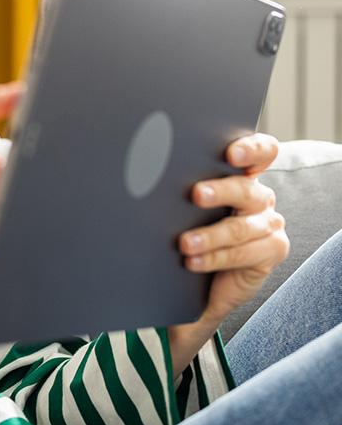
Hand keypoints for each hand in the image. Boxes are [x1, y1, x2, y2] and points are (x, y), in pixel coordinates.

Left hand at [179, 133, 289, 324]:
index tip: (231, 154)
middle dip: (220, 191)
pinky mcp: (274, 250)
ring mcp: (269, 223)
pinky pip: (243, 254)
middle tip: (197, 194)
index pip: (261, 152)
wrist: (211, 275)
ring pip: (240, 227)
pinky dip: (214, 258)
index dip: (251, 149)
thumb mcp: (189, 205)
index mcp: (243, 175)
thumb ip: (185, 185)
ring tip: (185, 243)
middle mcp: (259, 196)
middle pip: (245, 189)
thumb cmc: (196, 227)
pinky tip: (194, 261)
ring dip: (210, 236)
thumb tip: (150, 173)